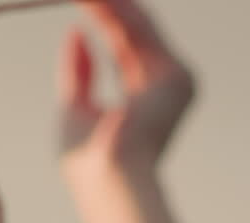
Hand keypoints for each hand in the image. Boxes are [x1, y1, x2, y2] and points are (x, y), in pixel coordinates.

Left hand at [58, 0, 196, 185]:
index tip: (84, 0)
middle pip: (134, 34)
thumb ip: (77, 72)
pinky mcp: (177, 77)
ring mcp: (172, 83)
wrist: (109, 179)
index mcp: (139, 104)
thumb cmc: (86, 160)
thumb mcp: (73, 108)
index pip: (123, 51)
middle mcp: (160, 91)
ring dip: (111, 4)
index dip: (105, 22)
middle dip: (109, 6)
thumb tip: (76, 32)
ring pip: (140, 26)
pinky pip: (144, 29)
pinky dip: (118, 9)